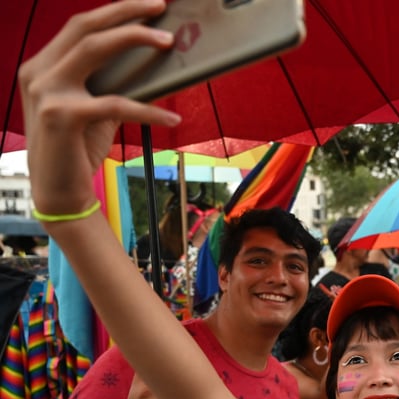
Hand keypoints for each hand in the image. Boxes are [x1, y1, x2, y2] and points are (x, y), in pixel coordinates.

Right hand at [20, 1, 180, 216]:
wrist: (60, 192)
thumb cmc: (79, 149)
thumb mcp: (95, 109)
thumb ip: (112, 83)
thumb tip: (152, 62)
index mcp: (43, 66)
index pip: (80, 26)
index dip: (115, 11)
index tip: (149, 4)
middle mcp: (38, 72)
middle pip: (84, 26)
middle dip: (125, 12)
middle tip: (161, 7)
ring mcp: (45, 92)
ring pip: (93, 49)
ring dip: (135, 39)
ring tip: (169, 43)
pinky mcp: (60, 116)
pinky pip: (114, 104)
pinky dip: (148, 110)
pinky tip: (172, 118)